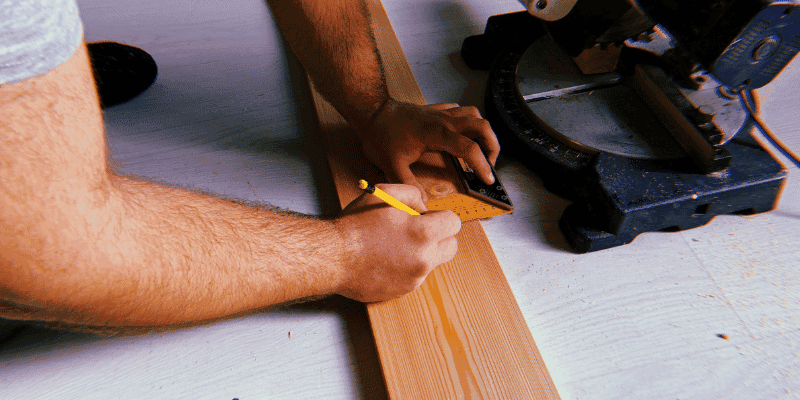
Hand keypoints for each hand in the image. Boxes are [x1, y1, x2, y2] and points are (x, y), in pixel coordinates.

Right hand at [335, 184, 460, 301]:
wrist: (333, 257)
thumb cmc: (355, 225)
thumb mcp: (384, 194)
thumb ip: (412, 194)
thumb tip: (423, 207)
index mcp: (423, 234)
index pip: (454, 224)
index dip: (441, 217)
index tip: (428, 217)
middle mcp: (424, 259)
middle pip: (451, 247)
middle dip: (440, 237)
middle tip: (418, 230)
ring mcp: (414, 278)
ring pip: (431, 262)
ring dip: (421, 252)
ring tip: (393, 244)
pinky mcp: (402, 291)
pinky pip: (413, 276)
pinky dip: (405, 267)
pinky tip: (385, 258)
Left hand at [357, 99, 499, 199]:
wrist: (370, 110)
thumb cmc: (380, 135)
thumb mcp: (391, 165)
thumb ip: (408, 186)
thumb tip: (422, 204)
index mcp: (437, 135)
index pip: (470, 149)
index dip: (482, 166)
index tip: (487, 180)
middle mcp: (444, 121)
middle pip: (482, 126)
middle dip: (493, 146)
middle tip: (489, 164)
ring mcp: (440, 113)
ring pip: (474, 114)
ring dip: (483, 131)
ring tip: (480, 149)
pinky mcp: (435, 110)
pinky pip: (459, 110)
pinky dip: (467, 121)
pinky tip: (462, 133)